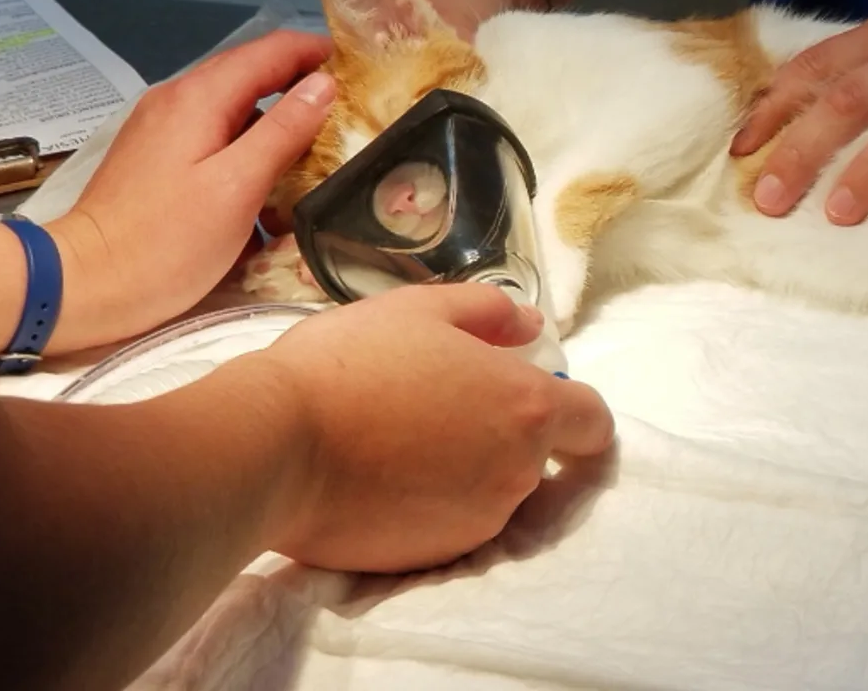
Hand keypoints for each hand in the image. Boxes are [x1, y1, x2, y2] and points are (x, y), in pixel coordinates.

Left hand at [47, 30, 335, 350]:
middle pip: (253, 75)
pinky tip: (270, 186)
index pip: (271, 50)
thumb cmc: (167, 241)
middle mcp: (178, 99)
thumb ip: (284, 131)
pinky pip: (216, 137)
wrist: (86, 283)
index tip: (363, 72)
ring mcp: (164, 128)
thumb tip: (324, 85)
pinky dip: (250, 150)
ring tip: (320, 155)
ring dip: (279, 125)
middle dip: (303, 89)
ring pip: (236, 109)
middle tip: (352, 116)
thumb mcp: (238, 187)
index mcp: (199, 97)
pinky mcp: (159, 157)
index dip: (319, 53)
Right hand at [255, 282, 614, 572]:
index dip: (576, 410)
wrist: (273, 446)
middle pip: (539, 459)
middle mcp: (516, 474)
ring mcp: (476, 523)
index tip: (544, 401)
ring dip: (469, 471)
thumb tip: (529, 327)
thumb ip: (488, 313)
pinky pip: (451, 526)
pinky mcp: (432, 558)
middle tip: (445, 409)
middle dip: (507, 436)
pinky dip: (432, 506)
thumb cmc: (350, 363)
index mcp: (527, 410)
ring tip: (402, 441)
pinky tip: (384, 480)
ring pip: (495, 494)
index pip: (594, 425)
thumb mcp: (420, 309)